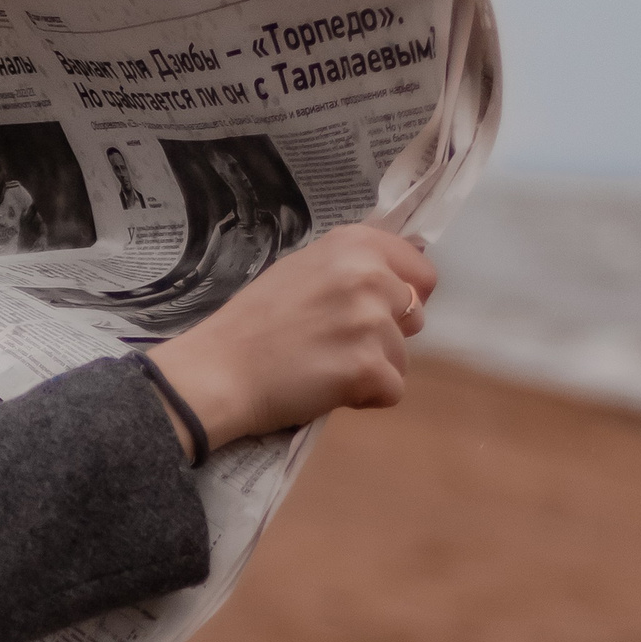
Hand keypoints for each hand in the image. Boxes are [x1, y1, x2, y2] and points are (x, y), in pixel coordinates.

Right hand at [143, 226, 435, 454]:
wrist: (220, 369)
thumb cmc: (254, 320)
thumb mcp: (302, 269)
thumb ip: (350, 269)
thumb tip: (395, 282)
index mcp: (354, 244)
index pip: (421, 270)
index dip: (403, 295)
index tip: (377, 310)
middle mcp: (370, 275)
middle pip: (415, 314)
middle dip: (387, 334)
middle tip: (338, 341)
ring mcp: (372, 322)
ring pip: (403, 356)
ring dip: (372, 368)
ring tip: (325, 365)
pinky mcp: (369, 368)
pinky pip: (393, 390)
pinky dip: (365, 397)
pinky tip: (328, 387)